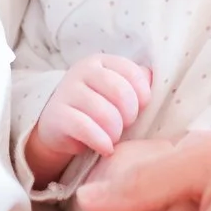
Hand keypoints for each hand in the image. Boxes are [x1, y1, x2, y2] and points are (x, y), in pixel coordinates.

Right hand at [26, 55, 153, 174]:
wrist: (59, 126)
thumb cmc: (96, 107)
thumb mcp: (116, 91)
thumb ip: (136, 82)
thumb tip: (153, 76)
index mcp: (101, 62)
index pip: (132, 72)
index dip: (143, 94)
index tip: (141, 108)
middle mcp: (82, 72)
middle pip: (121, 92)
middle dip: (130, 115)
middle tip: (126, 125)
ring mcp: (67, 92)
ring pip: (105, 114)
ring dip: (116, 132)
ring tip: (114, 138)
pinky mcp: (57, 116)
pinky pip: (86, 129)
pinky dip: (101, 142)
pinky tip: (106, 149)